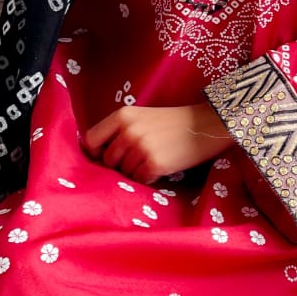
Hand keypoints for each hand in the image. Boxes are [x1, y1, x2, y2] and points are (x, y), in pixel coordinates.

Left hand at [83, 102, 235, 183]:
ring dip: (137, 170)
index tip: (106, 156)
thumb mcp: (141, 117)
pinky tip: (163, 165)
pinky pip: (140, 179)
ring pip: (124, 172)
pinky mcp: (154, 163)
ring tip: (155, 157)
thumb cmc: (172, 122)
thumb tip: (98, 155)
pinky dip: (150, 177)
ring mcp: (141, 147)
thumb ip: (119, 130)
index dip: (96, 152)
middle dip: (121, 163)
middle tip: (141, 156)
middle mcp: (128, 130)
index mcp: (122, 116)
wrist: (206, 124)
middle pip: (108, 160)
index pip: (90, 140)